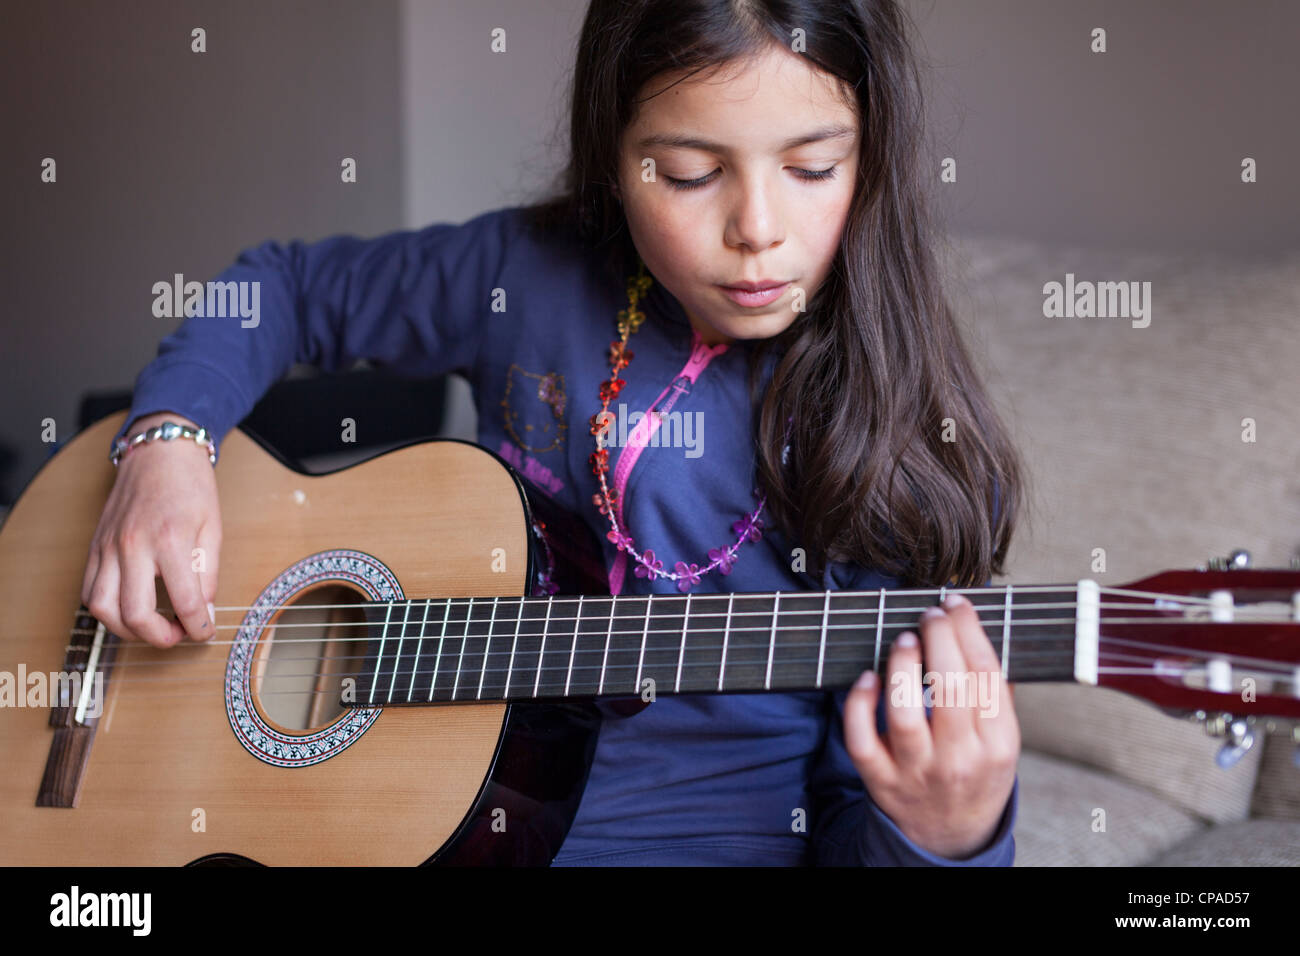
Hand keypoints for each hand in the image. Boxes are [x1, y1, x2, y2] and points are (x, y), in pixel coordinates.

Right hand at [81, 412, 222, 647]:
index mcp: (170, 540)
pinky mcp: (95, 547)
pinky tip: (127, 609)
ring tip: (152, 626)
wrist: (159, 453)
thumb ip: (208, 574)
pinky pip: (88, 591)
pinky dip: (105, 610)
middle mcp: (133, 546)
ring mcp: (108, 547)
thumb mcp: (212, 528)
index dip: (198, 627)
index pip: (183, 600)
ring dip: (127, 629)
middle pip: (135, 613)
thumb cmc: (190, 487)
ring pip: (102, 608)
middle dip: (159, 637)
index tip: (205, 632)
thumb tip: (205, 612)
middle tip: (178, 634)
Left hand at [843, 592, 1019, 858]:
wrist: (951, 837)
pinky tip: (866, 677)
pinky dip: (859, 704)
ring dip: (901, 668)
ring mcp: (917, 772)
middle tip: (930, 615)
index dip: (970, 631)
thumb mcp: (1002, 741)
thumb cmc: (976, 773)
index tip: (956, 603)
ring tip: (904, 640)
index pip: (987, 677)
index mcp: (997, 745)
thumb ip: (996, 693)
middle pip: (951, 690)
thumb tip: (978, 628)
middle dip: (939, 640)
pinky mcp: (880, 780)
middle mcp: (959, 760)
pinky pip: (862, 739)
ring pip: (905, 714)